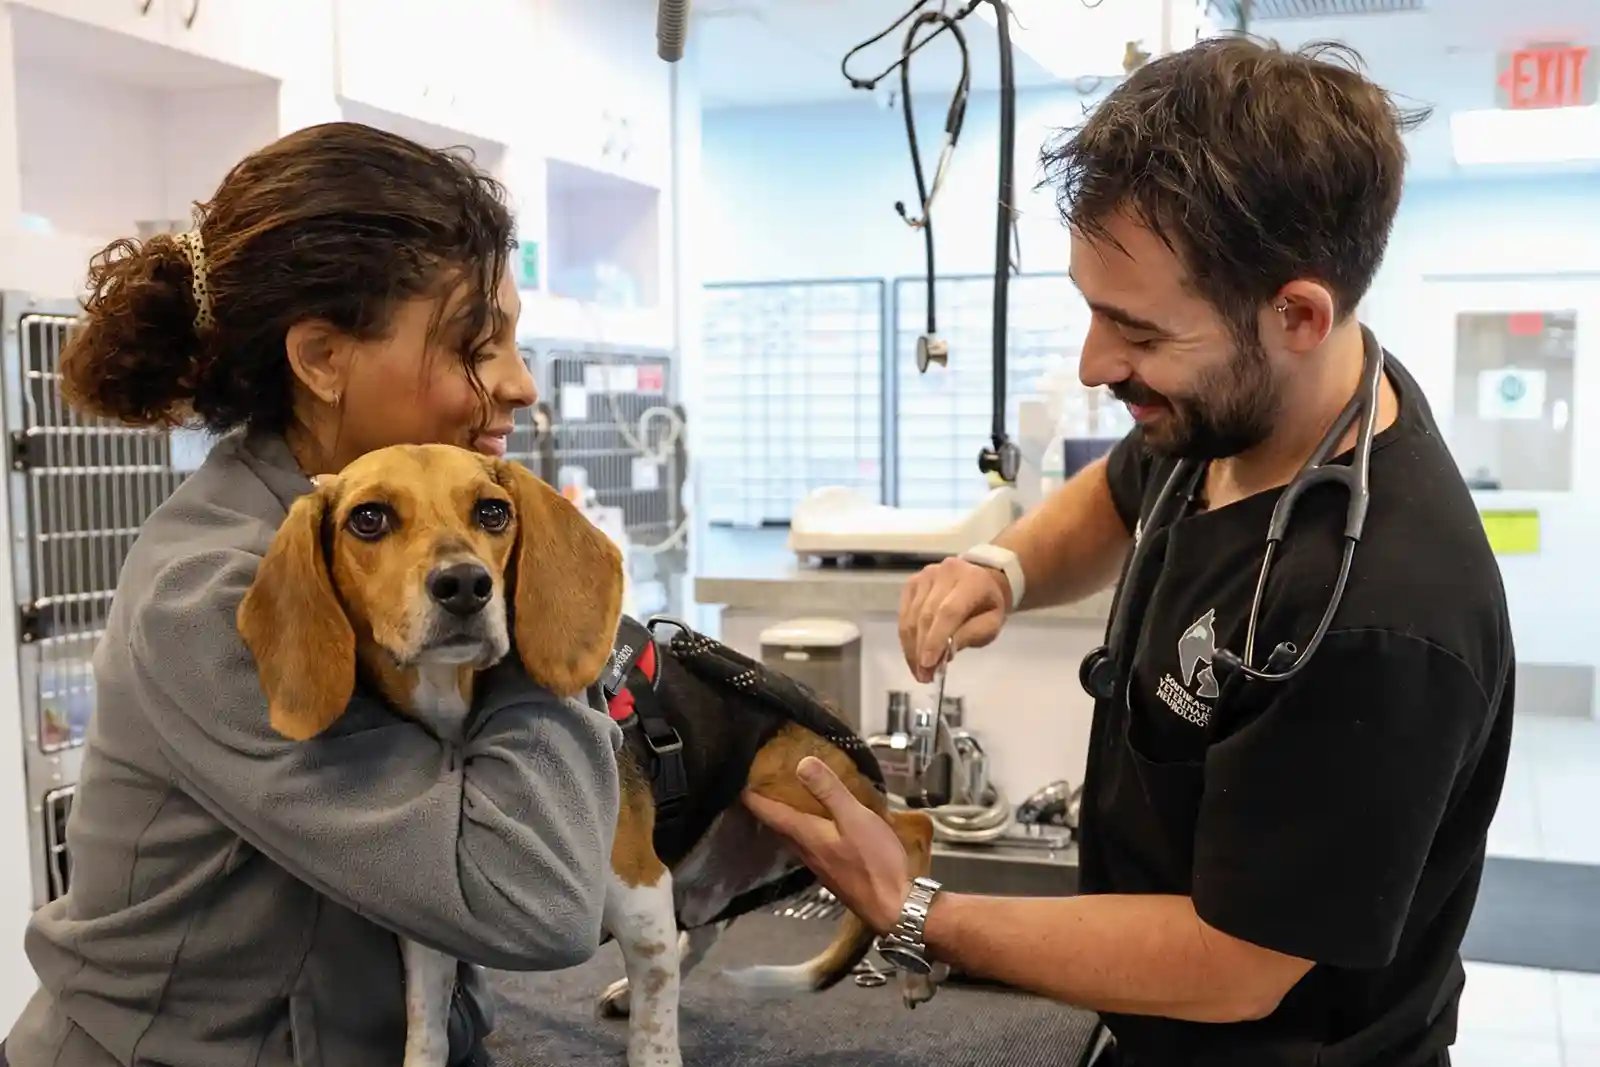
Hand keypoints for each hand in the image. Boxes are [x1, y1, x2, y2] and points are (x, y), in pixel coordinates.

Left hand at [743, 758, 910, 935]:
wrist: (895, 906)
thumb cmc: (875, 862)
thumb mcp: (855, 819)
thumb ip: (830, 791)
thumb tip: (801, 763)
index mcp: (806, 835)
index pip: (769, 813)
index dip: (753, 795)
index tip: (741, 778)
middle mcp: (806, 851)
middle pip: (778, 825)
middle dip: (767, 804)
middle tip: (762, 782)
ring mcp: (819, 864)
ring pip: (793, 836)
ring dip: (786, 817)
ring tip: (788, 798)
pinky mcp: (833, 871)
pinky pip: (810, 844)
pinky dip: (805, 828)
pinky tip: (818, 823)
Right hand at [898, 557, 1010, 682]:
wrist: (982, 581)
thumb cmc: (987, 606)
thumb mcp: (991, 625)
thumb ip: (970, 636)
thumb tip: (944, 654)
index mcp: (971, 581)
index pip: (948, 611)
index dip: (936, 638)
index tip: (928, 664)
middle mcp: (945, 572)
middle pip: (926, 614)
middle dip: (922, 648)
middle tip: (923, 675)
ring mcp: (925, 575)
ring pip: (912, 616)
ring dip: (912, 647)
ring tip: (918, 670)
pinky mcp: (912, 582)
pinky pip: (904, 613)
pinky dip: (906, 637)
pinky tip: (913, 654)